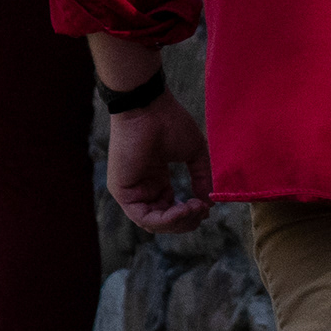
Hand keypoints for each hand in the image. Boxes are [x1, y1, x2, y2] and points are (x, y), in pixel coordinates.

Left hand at [104, 92, 213, 233]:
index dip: (190, 214)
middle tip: (203, 210)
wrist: (147, 106)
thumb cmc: (168, 122)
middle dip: (187, 221)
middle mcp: (142, 187)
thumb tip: (209, 203)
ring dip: (179, 222)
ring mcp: (130, 190)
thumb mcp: (193, 154)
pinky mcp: (121, 192)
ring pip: (154, 224)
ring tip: (195, 208)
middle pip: (163, 221)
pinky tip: (184, 208)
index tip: (206, 207)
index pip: (170, 211)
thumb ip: (201, 178)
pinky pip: (144, 217)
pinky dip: (166, 219)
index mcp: (155, 179)